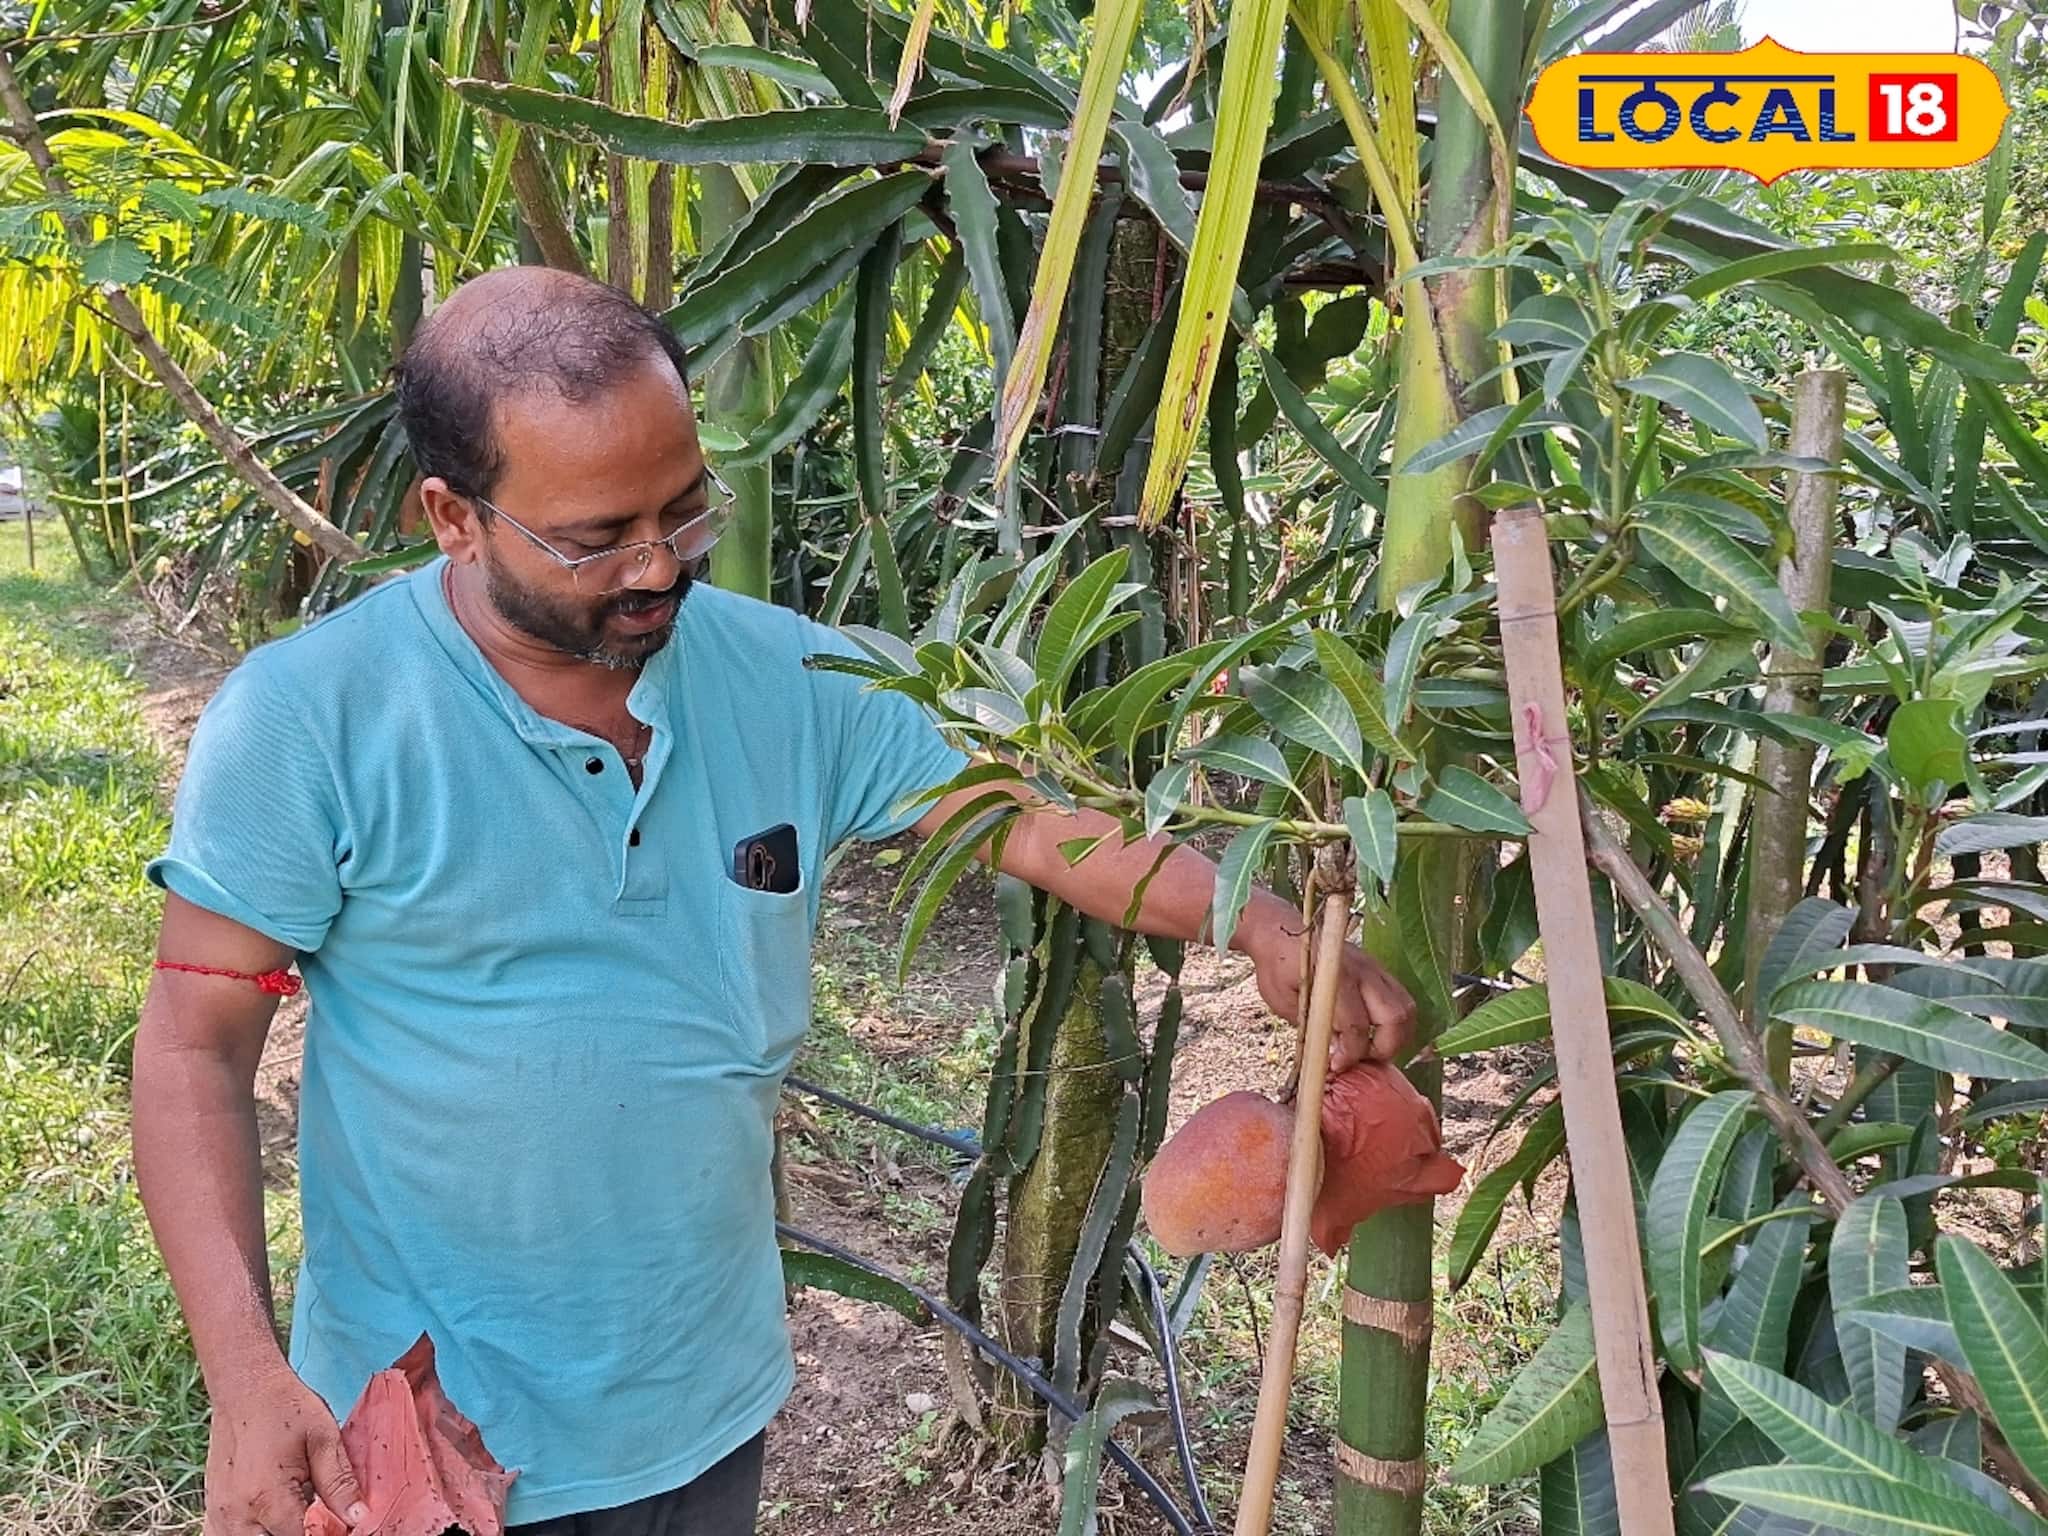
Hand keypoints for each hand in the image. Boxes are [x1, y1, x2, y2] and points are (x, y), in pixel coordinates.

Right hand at [204, 1362, 366, 1535]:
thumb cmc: (287, 1407)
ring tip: (295, 1514)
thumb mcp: (323, 1437)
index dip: (326, 1535)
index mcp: (269, 1499)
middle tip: (317, 1517)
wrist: (245, 1387)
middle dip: (298, 1534)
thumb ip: (339, 1482)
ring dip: (272, 1535)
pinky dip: (248, 1535)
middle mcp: (237, 1515)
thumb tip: (359, 1517)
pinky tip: (267, 1520)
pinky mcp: (212, 1509)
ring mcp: (220, 1514)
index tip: (340, 1525)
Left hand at [1239, 894, 1417, 1071]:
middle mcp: (1362, 970)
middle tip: (1361, 1061)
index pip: (1356, 1025)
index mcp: (1333, 977)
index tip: (1337, 1066)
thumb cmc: (1277, 968)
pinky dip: (1395, 1022)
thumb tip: (1337, 1055)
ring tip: (1371, 1049)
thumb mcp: (1284, 1003)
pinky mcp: (1379, 969)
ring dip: (1396, 1036)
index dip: (1351, 1054)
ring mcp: (1374, 967)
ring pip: (1406, 1008)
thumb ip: (1313, 1028)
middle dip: (1384, 1048)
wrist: (1279, 931)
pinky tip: (1374, 1033)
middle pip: (1394, 1017)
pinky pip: (1401, 998)